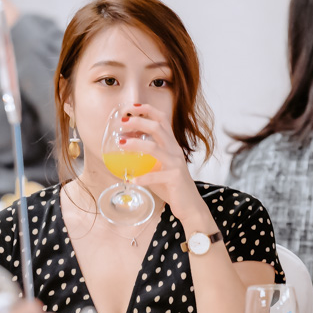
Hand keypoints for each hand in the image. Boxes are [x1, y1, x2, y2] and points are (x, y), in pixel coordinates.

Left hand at [118, 104, 207, 224]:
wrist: (190, 205)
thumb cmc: (172, 185)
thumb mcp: (159, 166)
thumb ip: (146, 158)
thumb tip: (124, 150)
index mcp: (172, 144)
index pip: (162, 119)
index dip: (148, 110)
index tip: (131, 107)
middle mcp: (175, 150)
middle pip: (157, 128)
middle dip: (138, 121)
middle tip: (122, 122)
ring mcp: (176, 163)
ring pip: (155, 148)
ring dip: (136, 143)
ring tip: (121, 143)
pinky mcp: (175, 178)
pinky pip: (155, 176)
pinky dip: (141, 178)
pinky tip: (131, 180)